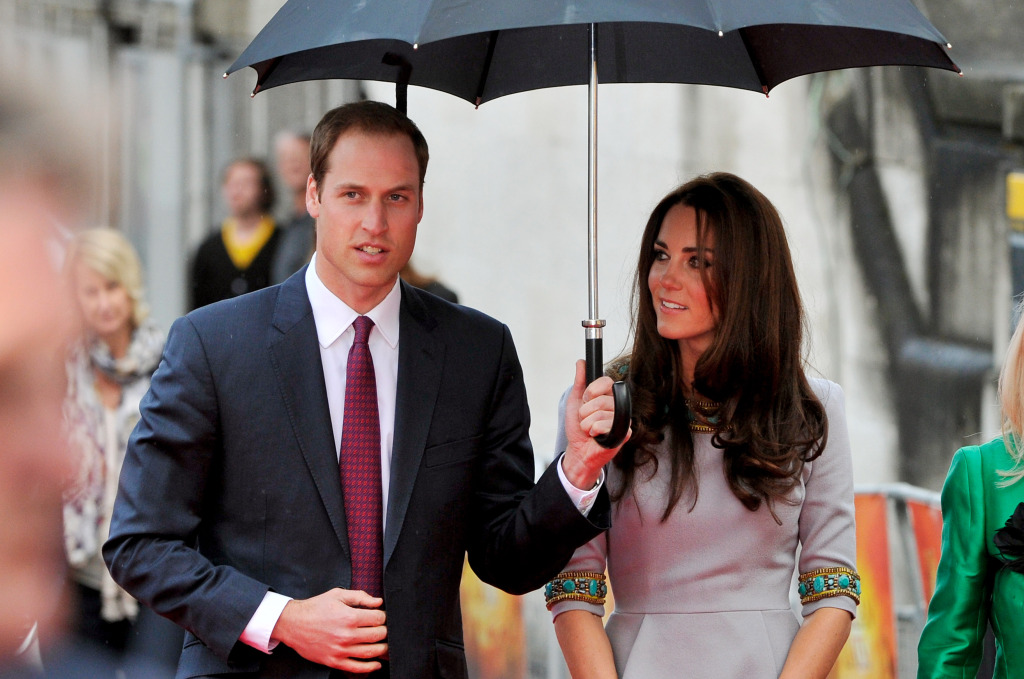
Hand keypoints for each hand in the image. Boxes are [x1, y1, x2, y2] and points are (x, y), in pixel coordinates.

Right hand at [271, 588, 386, 671]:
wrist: (293, 624)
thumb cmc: (315, 608)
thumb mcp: (337, 595)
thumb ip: (360, 597)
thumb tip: (378, 602)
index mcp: (349, 616)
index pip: (378, 619)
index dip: (383, 616)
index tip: (381, 616)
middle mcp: (346, 635)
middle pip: (378, 635)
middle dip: (385, 631)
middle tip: (384, 629)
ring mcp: (340, 650)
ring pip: (371, 652)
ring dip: (382, 649)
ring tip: (384, 645)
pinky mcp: (334, 661)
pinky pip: (357, 667)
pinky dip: (370, 667)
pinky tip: (376, 663)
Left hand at [561, 359, 630, 489]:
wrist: (578, 450)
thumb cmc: (578, 427)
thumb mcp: (575, 401)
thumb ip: (579, 381)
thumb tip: (581, 362)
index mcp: (608, 396)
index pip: (606, 381)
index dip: (592, 391)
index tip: (585, 400)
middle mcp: (617, 406)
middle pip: (601, 399)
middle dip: (585, 412)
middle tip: (586, 419)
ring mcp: (621, 419)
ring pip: (601, 414)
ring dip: (587, 424)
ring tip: (589, 430)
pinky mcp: (623, 433)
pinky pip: (604, 426)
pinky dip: (594, 431)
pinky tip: (595, 436)